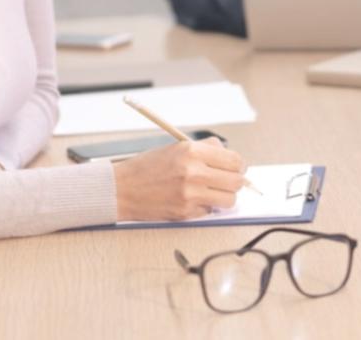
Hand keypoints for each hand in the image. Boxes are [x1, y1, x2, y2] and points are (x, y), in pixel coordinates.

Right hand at [112, 138, 246, 221]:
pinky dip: (206, 207)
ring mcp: (190, 194)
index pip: (234, 160)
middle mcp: (194, 172)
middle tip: (229, 180)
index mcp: (192, 151)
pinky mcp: (185, 212)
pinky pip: (210, 211)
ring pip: (229, 200)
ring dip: (224, 196)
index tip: (237, 167)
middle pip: (236, 181)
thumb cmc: (148, 167)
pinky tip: (193, 199)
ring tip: (213, 191)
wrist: (121, 189)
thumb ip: (205, 149)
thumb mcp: (177, 147)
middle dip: (236, 181)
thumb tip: (229, 155)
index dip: (239, 165)